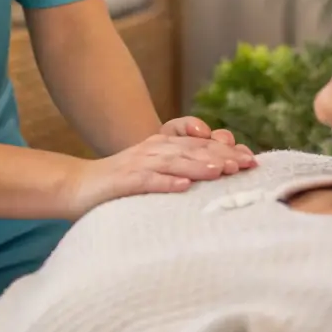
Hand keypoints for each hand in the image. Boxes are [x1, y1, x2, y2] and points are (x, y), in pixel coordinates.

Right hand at [66, 131, 256, 218]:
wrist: (78, 185)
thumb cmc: (122, 184)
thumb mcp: (156, 174)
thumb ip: (182, 171)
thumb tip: (219, 179)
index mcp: (165, 146)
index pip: (202, 145)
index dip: (227, 150)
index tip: (252, 160)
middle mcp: (154, 149)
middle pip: (193, 150)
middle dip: (221, 156)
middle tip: (246, 165)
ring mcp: (139, 163)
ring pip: (174, 161)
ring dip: (199, 164)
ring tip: (221, 171)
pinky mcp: (124, 180)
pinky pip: (148, 180)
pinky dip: (166, 182)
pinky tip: (183, 187)